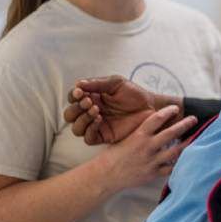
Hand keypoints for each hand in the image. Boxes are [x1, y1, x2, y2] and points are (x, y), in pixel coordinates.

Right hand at [64, 76, 178, 144]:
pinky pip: (88, 138)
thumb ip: (98, 83)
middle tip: (89, 102)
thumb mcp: (116, 83)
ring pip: (76, 128)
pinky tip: (100, 120)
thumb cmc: (134, 93)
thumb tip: (78, 84)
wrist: (151, 107)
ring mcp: (96, 125)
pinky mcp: (104, 136)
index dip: (73, 96)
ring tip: (96, 111)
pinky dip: (89, 129)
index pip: (73, 98)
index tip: (81, 92)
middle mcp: (90, 112)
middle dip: (76, 108)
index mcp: (91, 97)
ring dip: (82, 119)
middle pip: (70, 115)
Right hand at [100, 105, 196, 189]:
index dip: (168, 112)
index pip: (157, 118)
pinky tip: (186, 158)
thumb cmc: (113, 155)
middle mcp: (147, 146)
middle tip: (194, 119)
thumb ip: (141, 132)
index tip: (176, 108)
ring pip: (175, 151)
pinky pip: (170, 168)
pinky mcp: (153, 173)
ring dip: (187, 143)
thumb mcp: (125, 138)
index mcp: (138, 135)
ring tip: (196, 137)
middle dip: (184, 125)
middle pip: (171, 133)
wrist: (106, 175)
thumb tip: (155, 124)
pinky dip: (179, 164)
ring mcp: (151, 161)